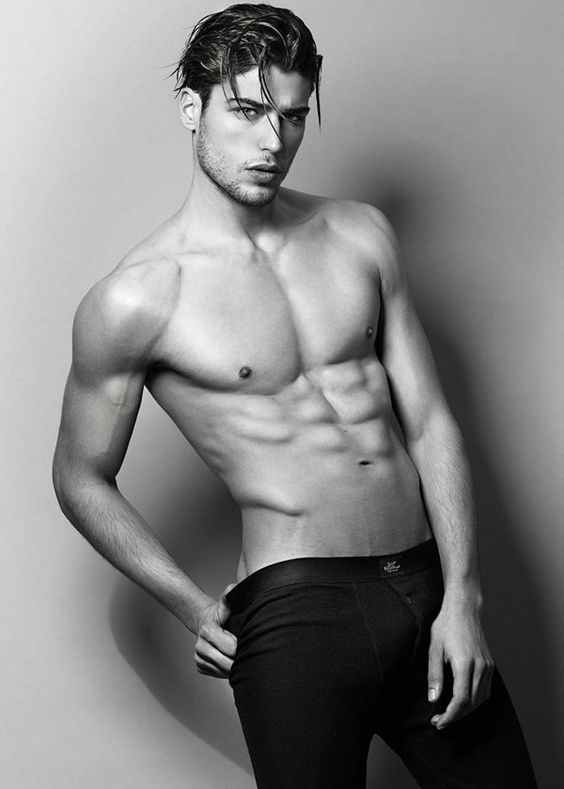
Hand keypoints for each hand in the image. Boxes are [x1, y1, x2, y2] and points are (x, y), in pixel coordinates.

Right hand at [194, 584, 237, 678]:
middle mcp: (199, 646)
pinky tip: (230, 660)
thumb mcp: (225, 604)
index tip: (244, 641)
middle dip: (238, 660)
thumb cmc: (219, 615)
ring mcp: (198, 658)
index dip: (241, 646)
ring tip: (240, 657)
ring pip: (222, 671)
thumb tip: (234, 588)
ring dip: (233, 667)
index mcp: (207, 630)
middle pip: (226, 663)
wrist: (205, 623)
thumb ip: (229, 597)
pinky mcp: (200, 667)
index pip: (230, 648)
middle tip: (246, 652)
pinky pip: (217, 674)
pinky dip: (226, 670)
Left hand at [427, 598, 494, 729]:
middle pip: (472, 703)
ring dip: (466, 711)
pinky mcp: (489, 664)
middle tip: (440, 721)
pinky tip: (462, 702)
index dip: (450, 715)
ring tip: (449, 714)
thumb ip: (434, 675)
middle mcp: (480, 667)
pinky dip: (475, 701)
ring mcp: (487, 666)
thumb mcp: (434, 648)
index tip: (439, 722)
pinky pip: (485, 690)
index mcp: (465, 663)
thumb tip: (434, 699)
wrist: (463, 609)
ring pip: (481, 699)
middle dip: (456, 716)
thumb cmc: (446, 625)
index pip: (461, 700)